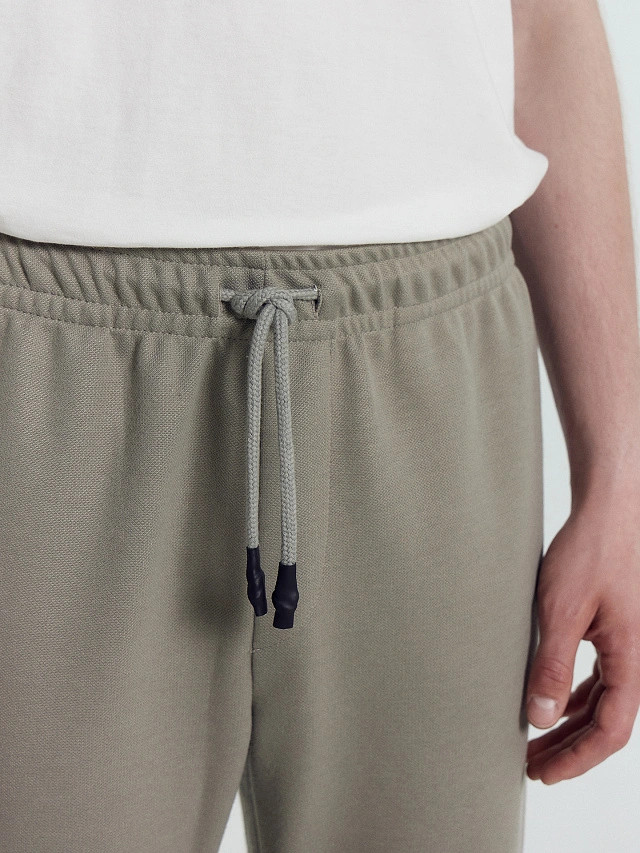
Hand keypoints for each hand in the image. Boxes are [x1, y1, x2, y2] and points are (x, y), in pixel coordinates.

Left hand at [525, 481, 639, 783]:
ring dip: (569, 725)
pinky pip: (597, 678)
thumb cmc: (590, 553)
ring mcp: (626, 645)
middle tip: (532, 767)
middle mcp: (635, 658)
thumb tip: (541, 716)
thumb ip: (552, 664)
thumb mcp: (562, 610)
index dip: (577, 759)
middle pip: (606, 722)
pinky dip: (574, 697)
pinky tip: (552, 703)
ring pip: (601, 702)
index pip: (610, 730)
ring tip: (536, 742)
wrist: (608, 511)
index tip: (543, 772)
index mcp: (631, 660)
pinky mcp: (612, 631)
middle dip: (569, 750)